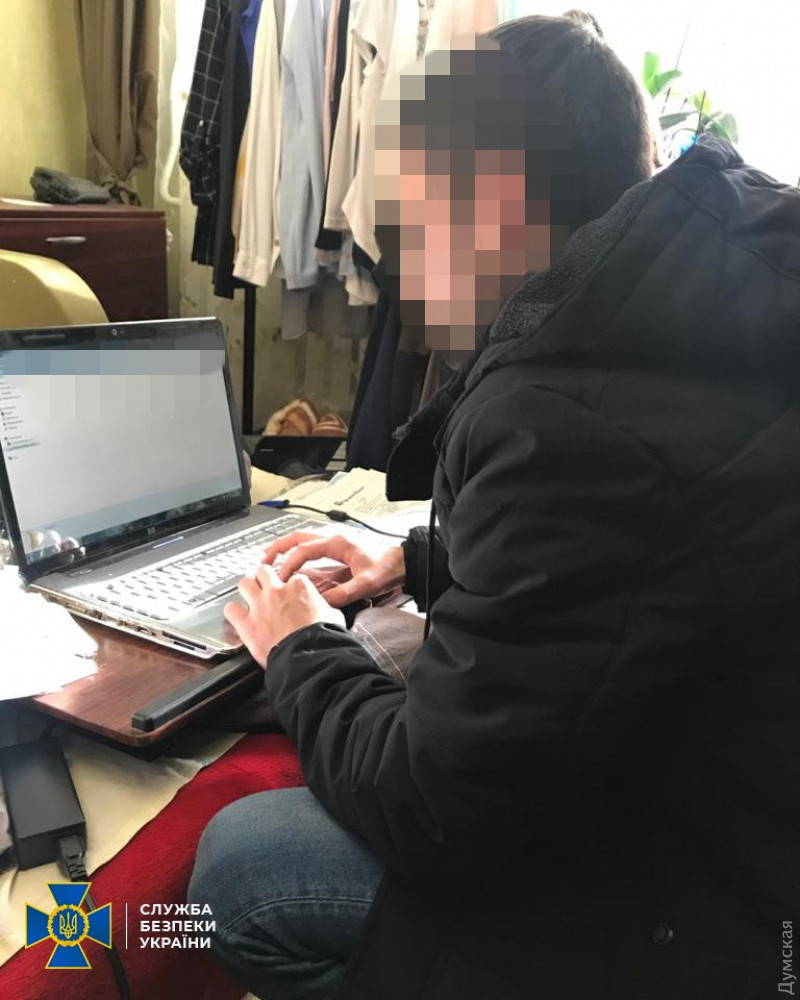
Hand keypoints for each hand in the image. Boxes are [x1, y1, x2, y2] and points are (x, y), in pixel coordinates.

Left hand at [224, 565, 344, 666]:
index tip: (289, 592)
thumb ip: (324, 607)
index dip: (289, 585)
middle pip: (263, 571)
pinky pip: (231, 609)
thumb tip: (326, 611)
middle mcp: (277, 591)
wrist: (310, 656)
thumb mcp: (333, 615)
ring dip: (246, 588)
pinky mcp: (247, 624)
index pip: (291, 577)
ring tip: (248, 594)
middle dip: (263, 577)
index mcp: (299, 587)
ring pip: (244, 583)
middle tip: (264, 585)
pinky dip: (233, 612)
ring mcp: (260, 605)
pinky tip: (237, 616)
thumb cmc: (323, 638)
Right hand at [263, 531, 405, 607]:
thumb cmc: (387, 568)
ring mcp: (335, 542)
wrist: (403, 562)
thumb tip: (321, 603)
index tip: (281, 578)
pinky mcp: (337, 549)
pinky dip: (297, 554)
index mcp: (338, 543)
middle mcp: (334, 538)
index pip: (304, 550)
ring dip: (286, 549)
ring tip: (270, 562)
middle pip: (297, 537)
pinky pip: (311, 548)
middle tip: (263, 561)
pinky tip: (293, 566)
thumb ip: (344, 594)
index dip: (289, 564)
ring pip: (303, 540)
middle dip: (278, 548)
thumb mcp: (366, 584)